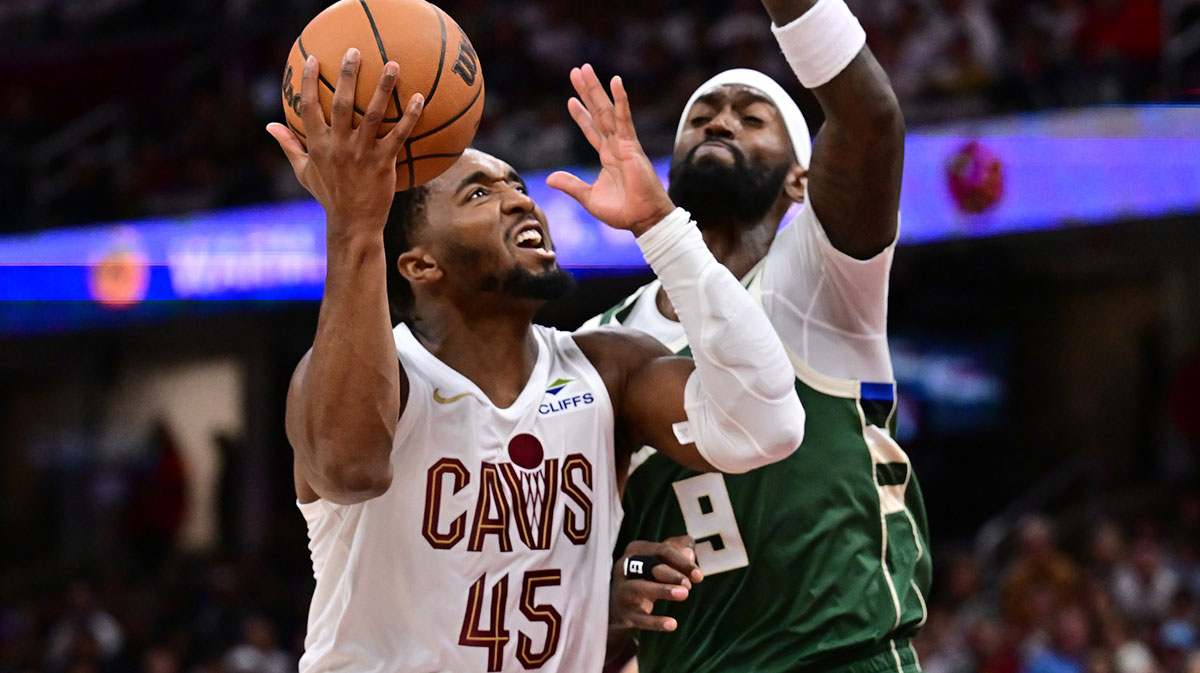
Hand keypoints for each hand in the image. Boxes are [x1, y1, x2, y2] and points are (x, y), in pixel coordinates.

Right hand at [266, 49, 424, 232]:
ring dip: (383, 88)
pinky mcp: (383, 163)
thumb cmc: (329, 195)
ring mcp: (362, 154)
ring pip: (373, 115)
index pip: (308, 107)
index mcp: (318, 145)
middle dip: (347, 75)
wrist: (353, 224)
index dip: (307, 82)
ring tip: (393, 65)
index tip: (311, 58)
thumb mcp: (304, 171)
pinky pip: (398, 135)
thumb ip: (288, 145)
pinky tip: (419, 98)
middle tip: (354, 50)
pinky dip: (409, 117)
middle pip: (341, 103)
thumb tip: (269, 125)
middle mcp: (338, 146)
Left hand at [547, 64, 674, 236]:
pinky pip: (625, 118)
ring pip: (607, 110)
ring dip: (596, 89)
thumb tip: (549, 178)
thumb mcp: (588, 198)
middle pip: (598, 113)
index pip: (592, 130)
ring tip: (585, 69)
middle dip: (587, 92)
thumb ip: (571, 185)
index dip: (581, 115)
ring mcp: (624, 143)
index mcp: (607, 157)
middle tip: (577, 71)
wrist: (643, 220)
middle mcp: (615, 146)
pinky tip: (616, 81)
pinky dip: (621, 100)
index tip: (571, 99)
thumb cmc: (622, 212)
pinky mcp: (632, 146)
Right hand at [611, 536, 702, 631]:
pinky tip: (672, 624)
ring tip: (684, 594)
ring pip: (640, 588)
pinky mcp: (623, 613)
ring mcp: (622, 590)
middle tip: (689, 584)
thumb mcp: (661, 560)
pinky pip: (640, 618)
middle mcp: (624, 567)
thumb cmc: (646, 576)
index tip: (699, 575)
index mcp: (636, 550)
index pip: (661, 551)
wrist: (620, 606)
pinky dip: (656, 622)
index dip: (682, 561)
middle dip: (670, 574)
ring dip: (662, 590)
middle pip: (648, 566)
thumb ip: (677, 550)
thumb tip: (689, 551)